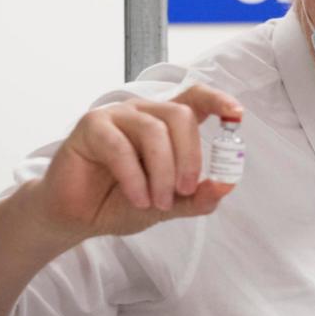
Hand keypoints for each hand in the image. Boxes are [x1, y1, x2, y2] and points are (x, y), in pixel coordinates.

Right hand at [33, 84, 244, 239]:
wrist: (78, 218)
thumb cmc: (122, 202)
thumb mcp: (169, 205)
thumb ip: (197, 197)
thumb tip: (226, 186)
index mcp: (166, 124)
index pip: (195, 98)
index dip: (218, 100)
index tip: (237, 114)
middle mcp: (144, 113)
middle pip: (181, 115)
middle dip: (189, 157)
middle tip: (185, 190)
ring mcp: (117, 116)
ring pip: (153, 131)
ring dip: (162, 172)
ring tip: (157, 202)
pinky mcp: (91, 126)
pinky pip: (120, 146)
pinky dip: (134, 177)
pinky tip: (137, 198)